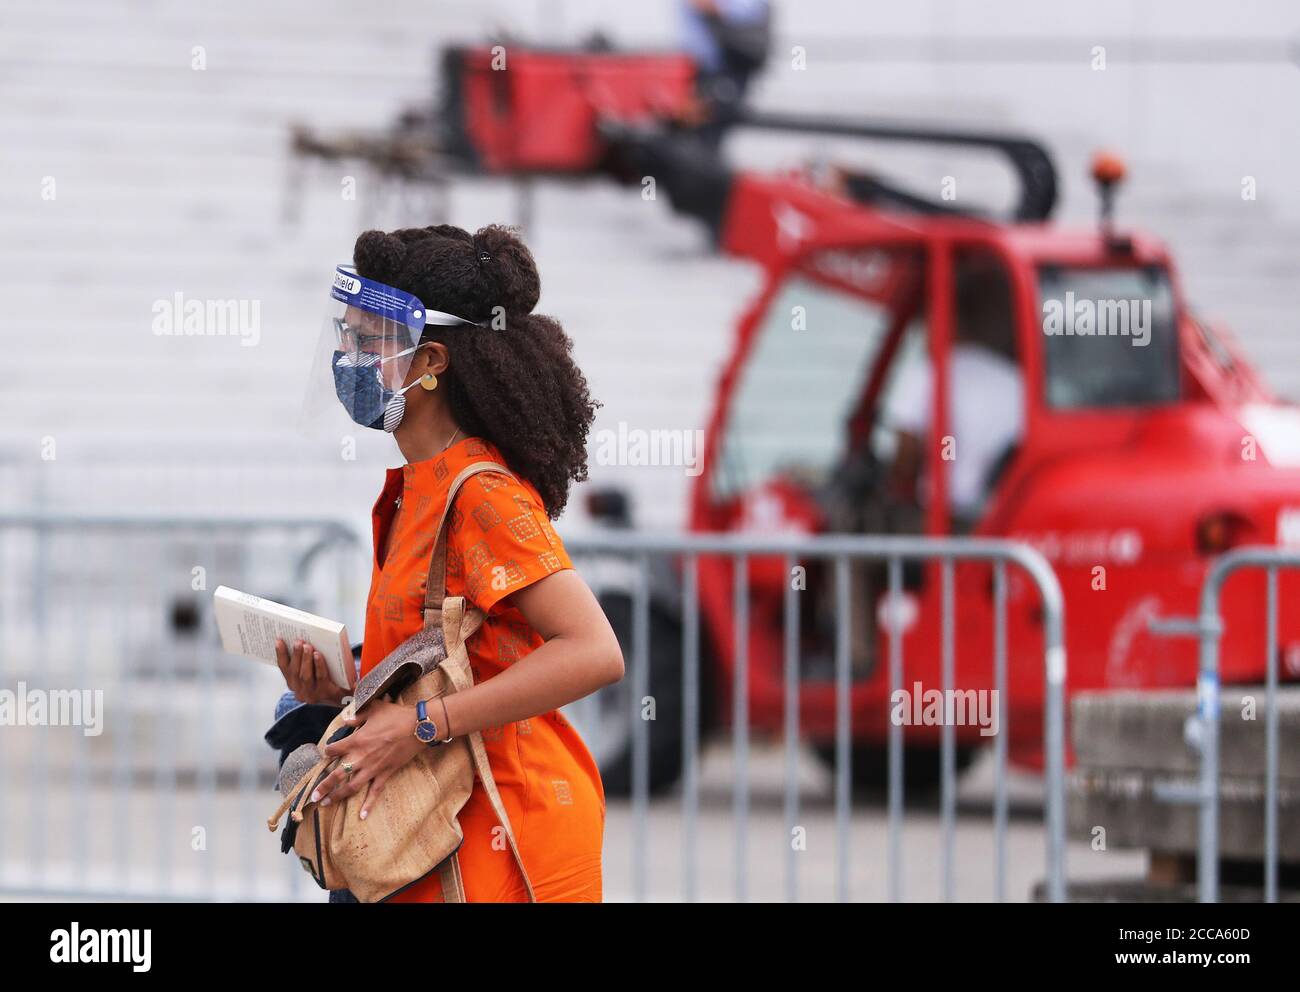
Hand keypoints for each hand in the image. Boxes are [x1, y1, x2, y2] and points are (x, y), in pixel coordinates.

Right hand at [275, 638, 348, 705]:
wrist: (346, 696)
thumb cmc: (328, 678)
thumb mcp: (313, 671)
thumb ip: (305, 660)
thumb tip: (302, 641)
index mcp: (293, 684)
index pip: (283, 668)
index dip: (280, 654)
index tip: (278, 640)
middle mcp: (300, 691)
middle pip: (294, 672)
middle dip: (295, 655)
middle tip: (298, 641)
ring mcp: (312, 694)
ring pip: (305, 676)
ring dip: (305, 660)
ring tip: (308, 647)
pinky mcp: (325, 693)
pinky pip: (320, 677)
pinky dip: (318, 665)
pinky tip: (318, 655)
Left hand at [313, 698, 426, 819]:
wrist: (418, 727)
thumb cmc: (396, 716)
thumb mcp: (375, 709)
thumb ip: (358, 715)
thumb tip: (346, 719)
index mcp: (356, 740)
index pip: (334, 749)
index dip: (328, 751)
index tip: (326, 753)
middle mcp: (361, 757)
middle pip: (337, 775)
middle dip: (324, 786)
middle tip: (313, 796)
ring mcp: (372, 768)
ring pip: (351, 787)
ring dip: (337, 796)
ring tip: (327, 803)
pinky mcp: (385, 774)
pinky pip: (375, 792)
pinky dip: (368, 804)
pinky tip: (362, 816)